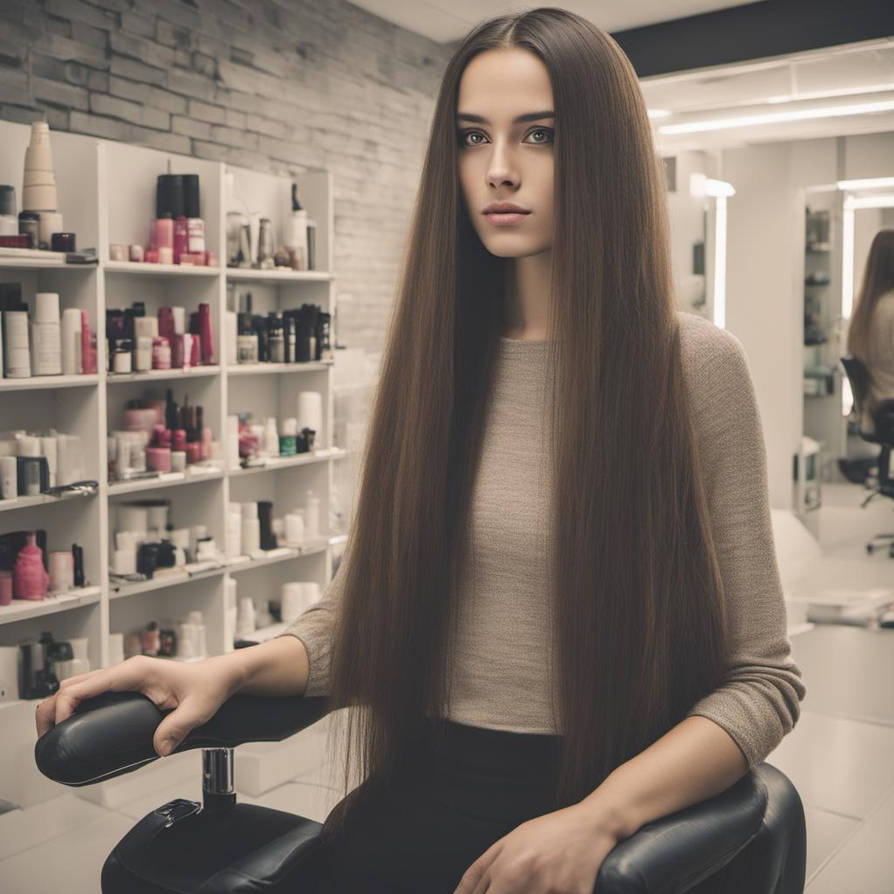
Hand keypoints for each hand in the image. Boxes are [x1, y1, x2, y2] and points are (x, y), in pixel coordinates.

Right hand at [35, 653, 241, 756]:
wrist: (219, 677)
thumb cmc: (208, 687)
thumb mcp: (197, 710)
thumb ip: (178, 728)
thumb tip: (159, 748)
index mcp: (135, 671)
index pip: (86, 685)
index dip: (64, 706)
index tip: (58, 730)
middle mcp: (126, 670)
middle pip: (74, 684)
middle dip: (52, 709)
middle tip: (47, 739)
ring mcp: (125, 676)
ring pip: (80, 687)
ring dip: (61, 707)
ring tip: (53, 736)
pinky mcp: (127, 685)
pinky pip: (92, 692)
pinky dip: (75, 706)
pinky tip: (73, 726)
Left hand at [453, 801, 618, 892]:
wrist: (590, 826)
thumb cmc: (548, 833)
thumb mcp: (509, 842)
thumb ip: (482, 871)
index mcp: (508, 869)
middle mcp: (527, 881)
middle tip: (514, 889)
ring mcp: (551, 891)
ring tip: (536, 883)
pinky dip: (550, 893)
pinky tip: (553, 885)